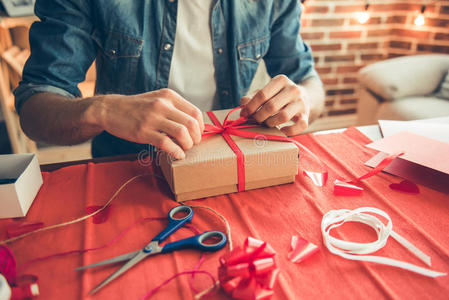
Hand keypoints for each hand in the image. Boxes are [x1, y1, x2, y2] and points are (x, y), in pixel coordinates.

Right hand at [88, 88, 203, 158]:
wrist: (110, 109)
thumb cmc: (137, 107)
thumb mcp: (158, 100)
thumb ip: (174, 109)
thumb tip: (194, 126)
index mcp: (169, 96)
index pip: (195, 113)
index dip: (200, 127)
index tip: (197, 135)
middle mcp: (162, 104)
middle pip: (191, 123)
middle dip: (196, 138)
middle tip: (192, 144)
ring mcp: (152, 118)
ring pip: (182, 133)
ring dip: (187, 144)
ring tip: (184, 148)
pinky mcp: (143, 131)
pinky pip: (166, 143)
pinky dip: (176, 152)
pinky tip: (177, 155)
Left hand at [240, 75, 309, 135]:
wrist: (304, 97)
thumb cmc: (278, 96)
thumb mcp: (266, 91)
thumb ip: (252, 97)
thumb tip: (243, 104)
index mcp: (281, 80)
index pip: (262, 95)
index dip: (250, 106)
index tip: (244, 114)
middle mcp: (293, 89)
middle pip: (271, 106)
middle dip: (259, 116)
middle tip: (255, 120)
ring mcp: (301, 103)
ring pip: (283, 116)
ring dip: (271, 123)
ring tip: (267, 123)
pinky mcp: (306, 116)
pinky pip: (298, 126)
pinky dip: (288, 131)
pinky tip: (281, 130)